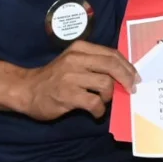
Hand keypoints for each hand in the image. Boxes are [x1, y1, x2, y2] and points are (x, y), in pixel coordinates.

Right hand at [16, 41, 139, 121]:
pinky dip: (100, 110)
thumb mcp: (73, 62)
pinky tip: (96, 113)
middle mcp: (76, 59)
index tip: (135, 77)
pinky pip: (94, 102)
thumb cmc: (54, 77)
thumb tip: (123, 74)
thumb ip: (94, 64)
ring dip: (109, 96)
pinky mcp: (67, 95)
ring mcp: (71, 77)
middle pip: (112, 65)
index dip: (127, 66)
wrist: (27, 90)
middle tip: (131, 90)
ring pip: (105, 84)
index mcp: (80, 48)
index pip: (111, 54)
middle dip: (127, 79)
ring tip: (103, 101)